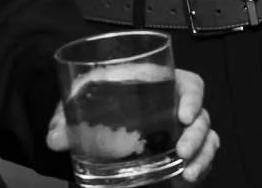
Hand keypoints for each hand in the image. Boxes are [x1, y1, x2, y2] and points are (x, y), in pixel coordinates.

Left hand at [45, 68, 219, 182]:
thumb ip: (66, 118)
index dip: (193, 97)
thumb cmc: (95, 102)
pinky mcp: (179, 154)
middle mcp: (175, 107)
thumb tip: (55, 138)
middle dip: (197, 134)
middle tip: (182, 150)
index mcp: (160, 85)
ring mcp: (179, 132)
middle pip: (201, 115)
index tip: (183, 114)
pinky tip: (187, 178)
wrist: (92, 122)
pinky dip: (200, 167)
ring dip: (202, 154)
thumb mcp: (80, 102)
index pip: (190, 84)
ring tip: (187, 173)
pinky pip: (202, 158)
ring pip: (207, 138)